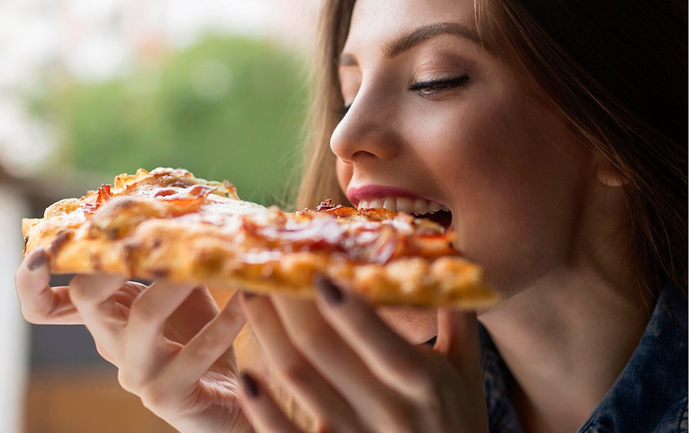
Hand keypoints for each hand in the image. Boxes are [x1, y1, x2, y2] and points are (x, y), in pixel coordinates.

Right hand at [15, 248, 252, 432]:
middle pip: (87, 297)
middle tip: (144, 226)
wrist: (228, 403)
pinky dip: (226, 319)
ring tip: (207, 258)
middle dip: (110, 256)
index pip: (46, 304)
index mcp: (106, 317)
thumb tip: (183, 205)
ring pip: (144, 316)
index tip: (44, 246)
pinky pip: (197, 350)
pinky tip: (248, 298)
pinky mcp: (168, 396)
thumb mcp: (182, 293)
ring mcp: (137, 373)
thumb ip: (170, 260)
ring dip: (177, 280)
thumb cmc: (201, 340)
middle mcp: (112, 344)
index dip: (32, 278)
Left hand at [239, 276, 488, 432]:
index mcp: (424, 384)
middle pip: (324, 349)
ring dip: (268, 333)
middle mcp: (388, 411)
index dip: (350, 311)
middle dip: (290, 302)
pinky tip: (246, 376)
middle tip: (268, 262)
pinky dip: (263, 409)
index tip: (318, 272)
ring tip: (251, 294)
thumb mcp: (467, 369)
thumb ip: (457, 313)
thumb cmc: (460, 420)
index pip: (384, 346)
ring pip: (298, 378)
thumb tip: (450, 254)